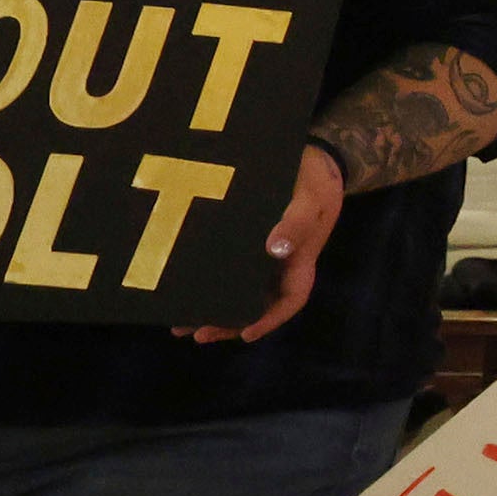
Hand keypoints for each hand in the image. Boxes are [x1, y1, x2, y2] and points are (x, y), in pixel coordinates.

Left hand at [184, 141, 343, 344]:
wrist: (312, 161)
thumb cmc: (314, 184)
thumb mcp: (310, 201)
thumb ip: (296, 224)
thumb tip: (275, 249)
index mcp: (299, 262)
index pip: (289, 300)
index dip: (269, 320)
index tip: (246, 334)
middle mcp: (279, 266)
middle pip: (257, 304)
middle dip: (229, 322)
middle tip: (197, 334)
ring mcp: (262, 256)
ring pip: (239, 290)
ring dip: (213, 308)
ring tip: (181, 324)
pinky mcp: (247, 243)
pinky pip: (228, 269)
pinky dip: (208, 282)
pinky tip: (184, 287)